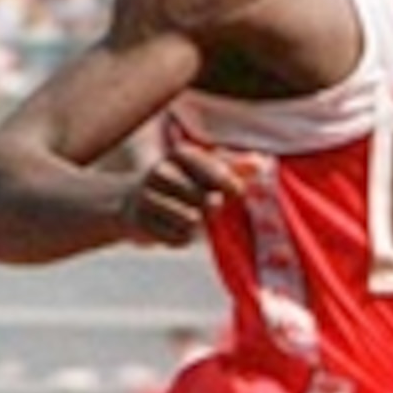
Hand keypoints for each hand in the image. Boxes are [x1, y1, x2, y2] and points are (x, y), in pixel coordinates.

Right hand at [123, 131, 249, 247]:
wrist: (133, 199)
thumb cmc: (182, 183)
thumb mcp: (205, 168)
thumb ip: (234, 166)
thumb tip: (259, 165)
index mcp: (180, 153)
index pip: (216, 173)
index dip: (231, 187)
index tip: (235, 193)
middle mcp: (161, 171)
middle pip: (206, 200)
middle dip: (213, 208)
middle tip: (209, 206)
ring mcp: (146, 197)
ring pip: (192, 221)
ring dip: (198, 226)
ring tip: (191, 218)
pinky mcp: (139, 222)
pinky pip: (177, 239)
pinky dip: (182, 238)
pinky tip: (176, 229)